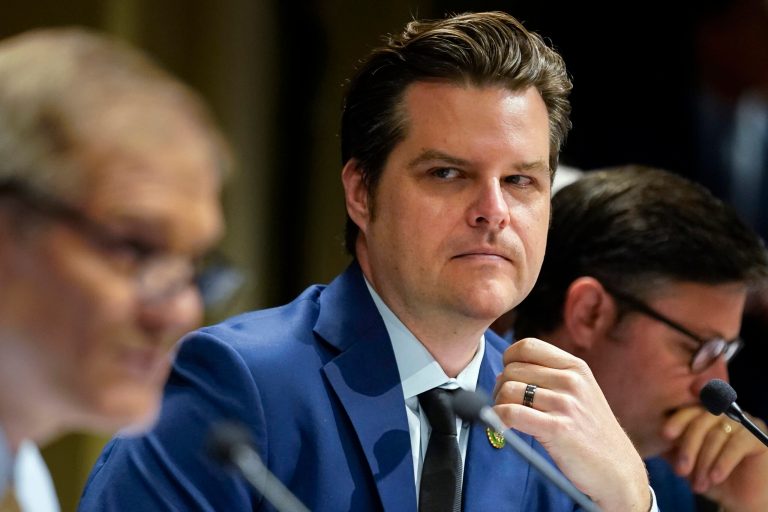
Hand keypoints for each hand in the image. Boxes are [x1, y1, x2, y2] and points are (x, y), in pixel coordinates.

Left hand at [493, 338, 650, 511]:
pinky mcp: (557, 428)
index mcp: (576, 367)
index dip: (509, 360)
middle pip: (512, 369)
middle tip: (506, 405)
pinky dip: (498, 420)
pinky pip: (511, 413)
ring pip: (508, 389)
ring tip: (507, 419)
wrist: (618, 472)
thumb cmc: (592, 434)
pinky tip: (503, 428)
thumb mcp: (580, 393)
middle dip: (501, 387)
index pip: (527, 346)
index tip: (509, 378)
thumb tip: (503, 374)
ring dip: (498, 405)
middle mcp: (571, 381)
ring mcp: (565, 404)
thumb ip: (549, 377)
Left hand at [662, 406, 767, 511]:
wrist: (741, 500)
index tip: (665, 435)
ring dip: (704, 462)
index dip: (677, 420)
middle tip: (680, 472)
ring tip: (697, 484)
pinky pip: (737, 444)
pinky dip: (723, 462)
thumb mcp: (686, 463)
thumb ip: (670, 448)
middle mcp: (724, 414)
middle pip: (701, 422)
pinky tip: (715, 477)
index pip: (689, 410)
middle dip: (688, 448)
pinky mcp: (758, 436)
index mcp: (705, 415)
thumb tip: (648, 438)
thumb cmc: (710, 478)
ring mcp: (743, 422)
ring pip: (717, 435)